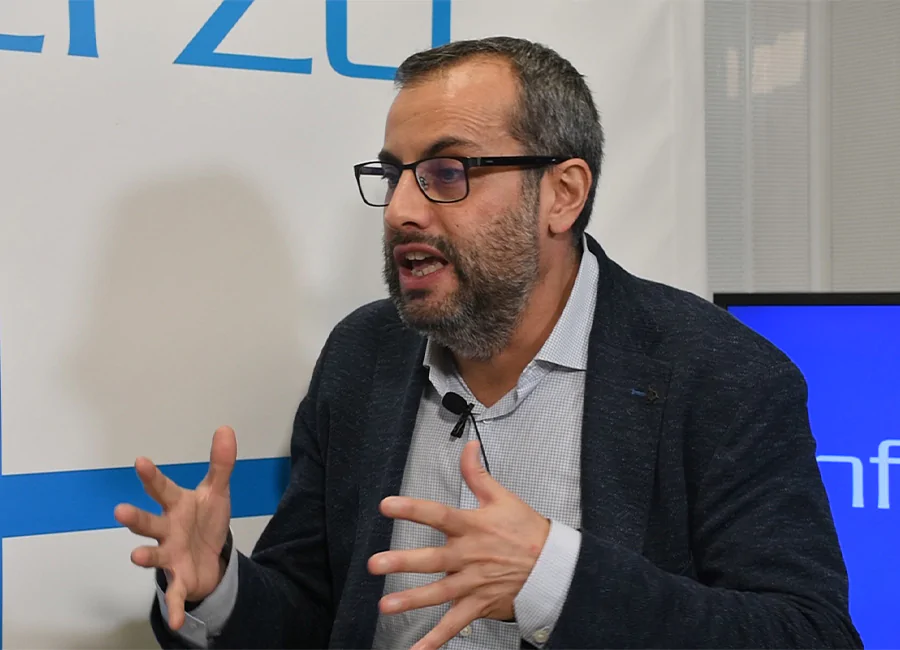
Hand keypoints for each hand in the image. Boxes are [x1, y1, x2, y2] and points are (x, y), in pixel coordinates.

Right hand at [114, 426, 235, 630]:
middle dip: (136, 518)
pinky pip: (176, 594)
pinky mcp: (180, 579)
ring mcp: (170, 555)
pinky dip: (175, 606)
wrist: (209, 557)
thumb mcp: (217, 491)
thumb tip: (225, 429)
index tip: (141, 461)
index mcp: (176, 506)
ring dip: (145, 557)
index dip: (152, 476)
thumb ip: (220, 463)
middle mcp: (167, 530)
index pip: (162, 489)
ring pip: (154, 556)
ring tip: (136, 557)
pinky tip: (177, 619)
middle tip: (120, 511)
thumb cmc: (204, 520)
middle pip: (148, 523)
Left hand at [367, 440, 550, 649]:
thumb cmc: (527, 530)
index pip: (438, 515)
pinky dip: (435, 640)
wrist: (554, 567)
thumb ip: (477, 474)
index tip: (386, 506)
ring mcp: (473, 583)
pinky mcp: (479, 605)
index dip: (412, 509)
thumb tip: (466, 446)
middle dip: (403, 563)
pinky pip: (454, 625)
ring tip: (385, 606)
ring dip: (412, 601)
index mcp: (473, 527)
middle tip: (375, 564)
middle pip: (433, 560)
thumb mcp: (503, 498)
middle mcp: (469, 556)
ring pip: (439, 594)